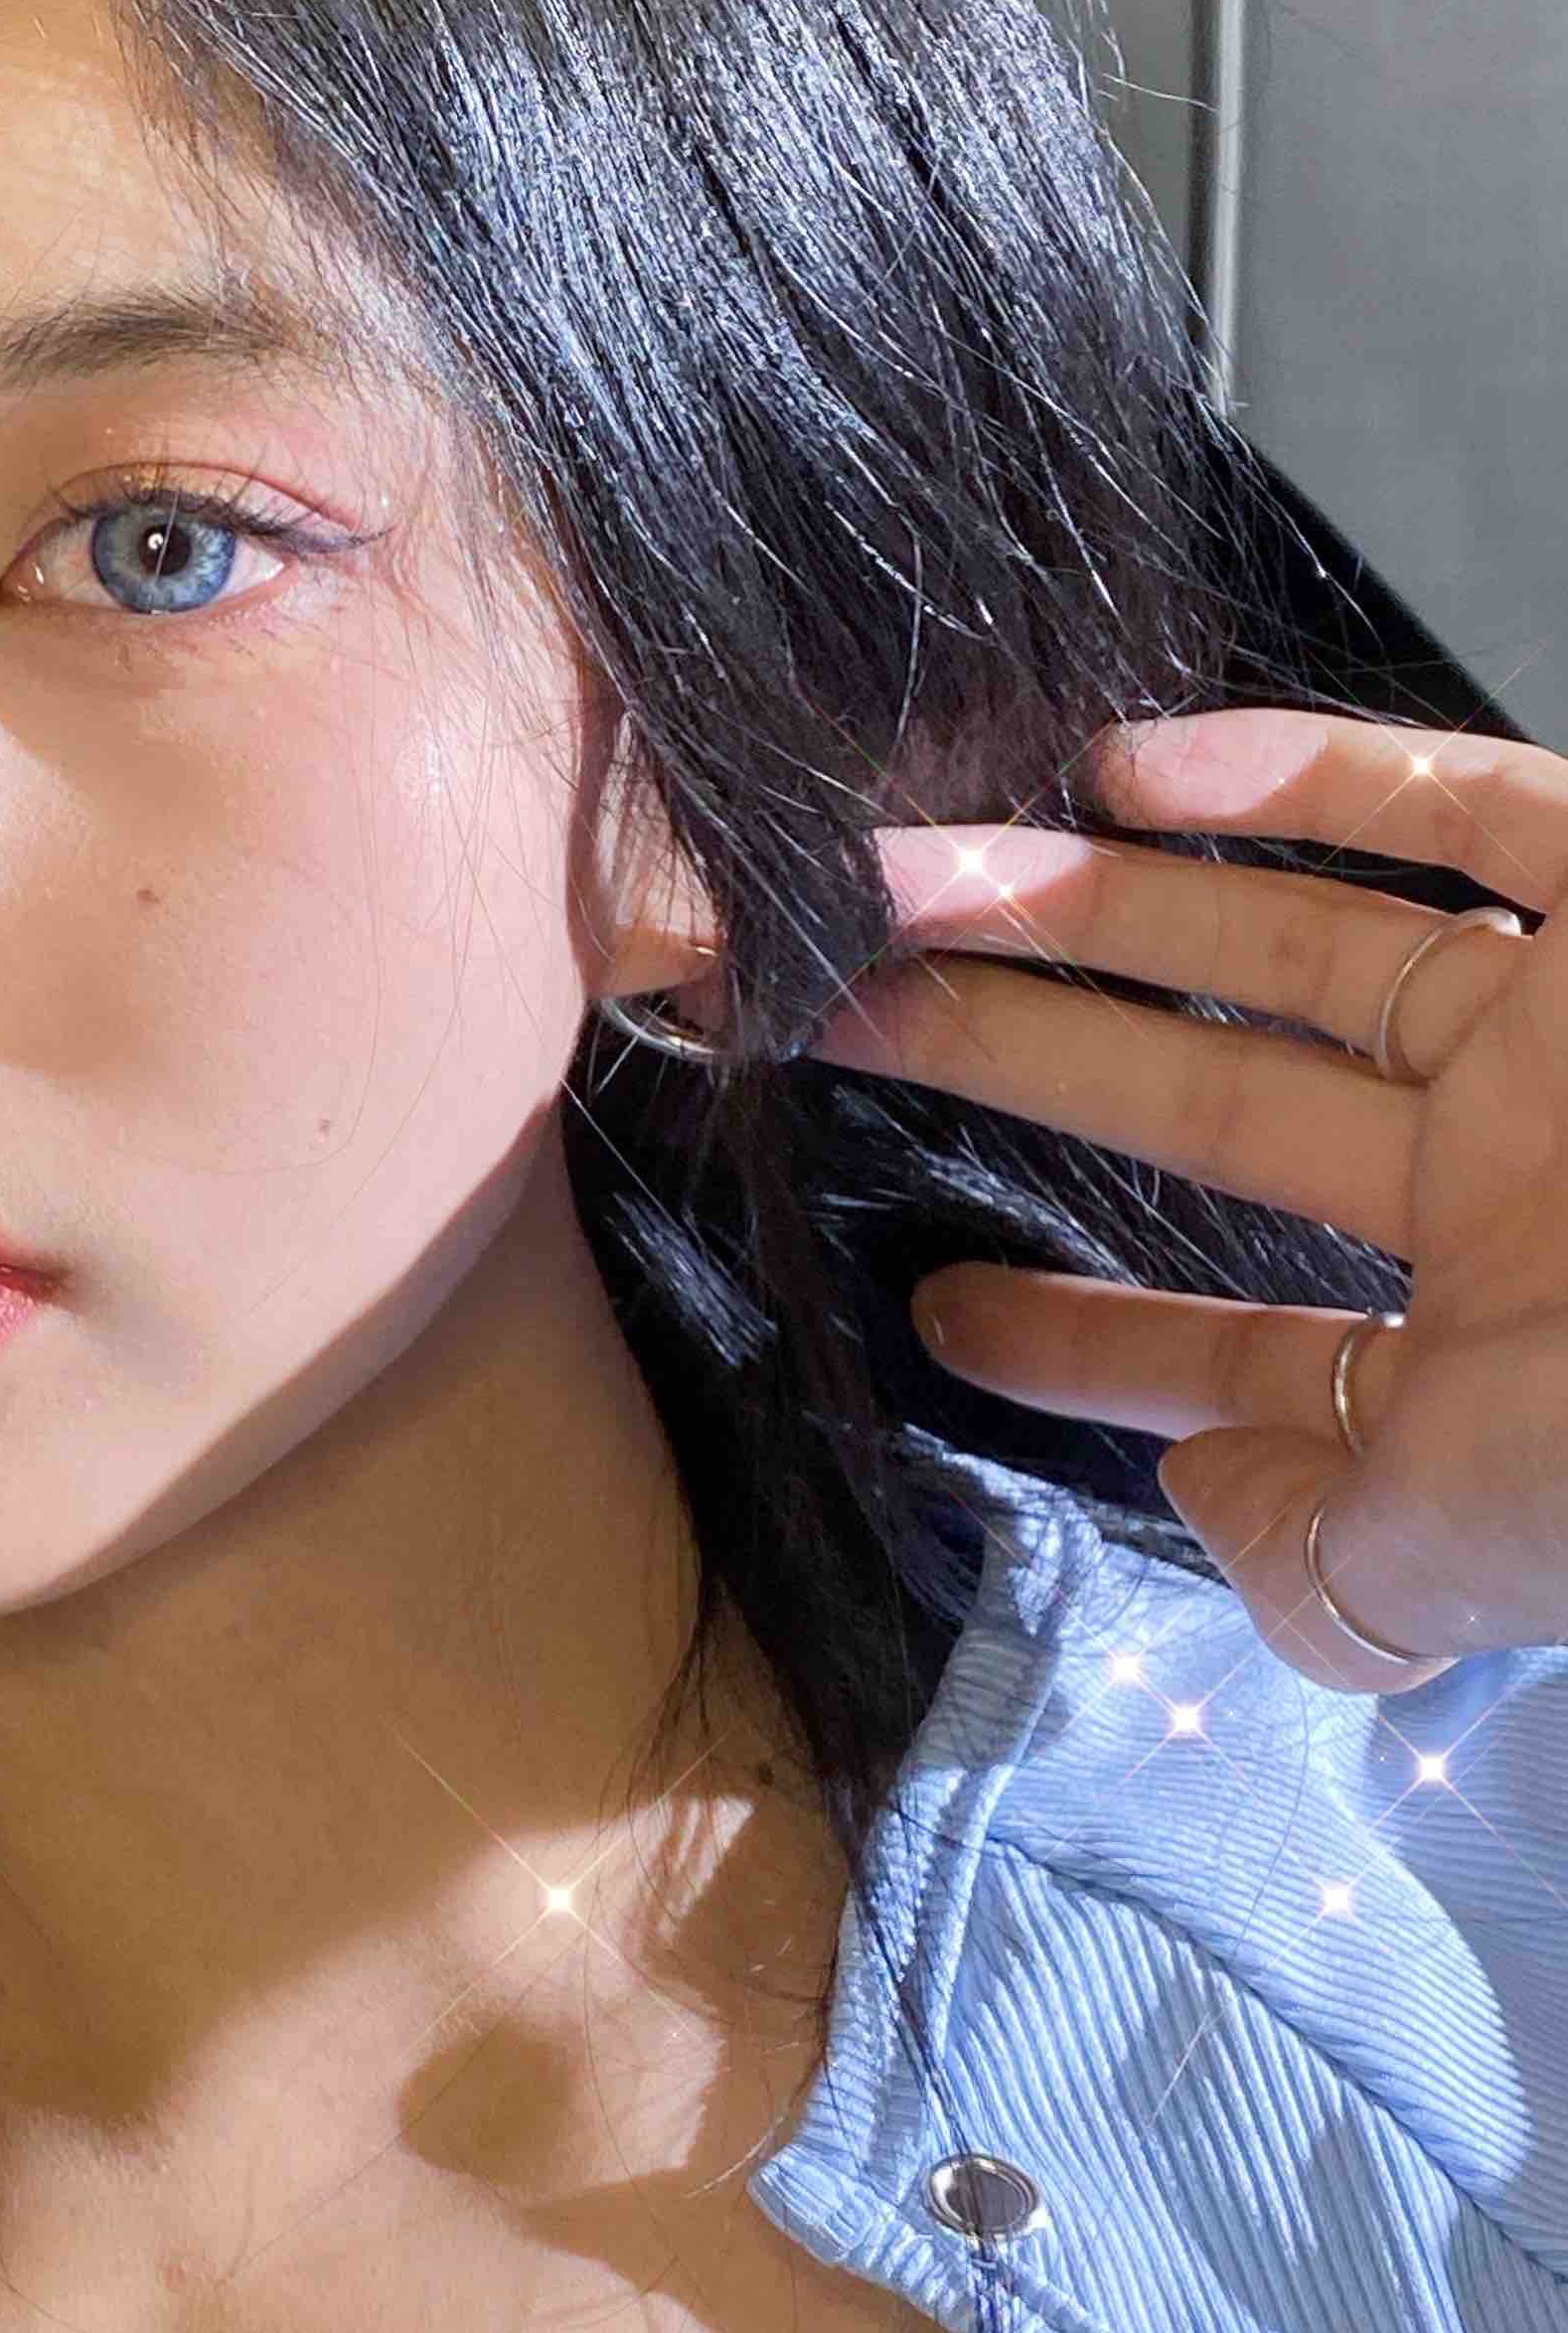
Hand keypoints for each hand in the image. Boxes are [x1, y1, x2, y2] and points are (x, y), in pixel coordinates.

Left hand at [792, 704, 1564, 1694]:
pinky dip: (1309, 777)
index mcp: (1500, 1360)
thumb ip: (1333, 1564)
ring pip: (1303, 952)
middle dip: (1022, 1057)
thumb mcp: (1489, 1546)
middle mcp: (1530, 1189)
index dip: (1087, 1338)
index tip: (933, 1305)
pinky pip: (1477, 805)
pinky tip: (1143, 768)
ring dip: (1101, 907)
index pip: (1256, 1352)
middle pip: (1220, 1112)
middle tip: (834, 1005)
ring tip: (912, 877)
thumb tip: (1210, 1514)